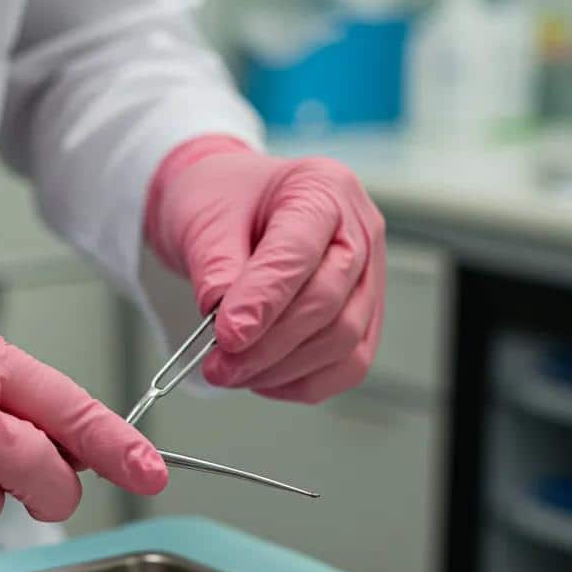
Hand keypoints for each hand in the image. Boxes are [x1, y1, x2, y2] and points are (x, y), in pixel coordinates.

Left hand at [146, 140, 385, 402]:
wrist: (231, 212)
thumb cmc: (222, 204)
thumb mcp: (203, 221)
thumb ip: (215, 268)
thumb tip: (226, 325)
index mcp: (321, 188)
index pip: (299, 254)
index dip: (263, 301)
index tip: (225, 336)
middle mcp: (359, 229)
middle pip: (327, 303)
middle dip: (268, 345)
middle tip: (218, 367)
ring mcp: (369, 276)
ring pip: (343, 341)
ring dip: (282, 369)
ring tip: (231, 373)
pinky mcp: (364, 317)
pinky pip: (347, 366)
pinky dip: (304, 382)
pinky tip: (263, 379)